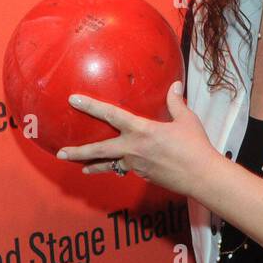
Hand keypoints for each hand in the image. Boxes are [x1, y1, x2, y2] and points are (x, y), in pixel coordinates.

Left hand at [56, 82, 219, 196]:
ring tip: (79, 166)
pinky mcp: (143, 175)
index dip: (90, 106)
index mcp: (141, 130)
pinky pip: (126, 169)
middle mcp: (133, 148)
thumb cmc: (195, 146)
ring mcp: (136, 165)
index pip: (110, 115)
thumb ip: (175, 102)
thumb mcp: (186, 119)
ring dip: (93, 164)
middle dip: (78, 151)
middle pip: (99, 150)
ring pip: (110, 164)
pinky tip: (118, 166)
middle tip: (61, 152)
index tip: (74, 100)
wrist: (201, 176)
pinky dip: (120, 167)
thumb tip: (174, 86)